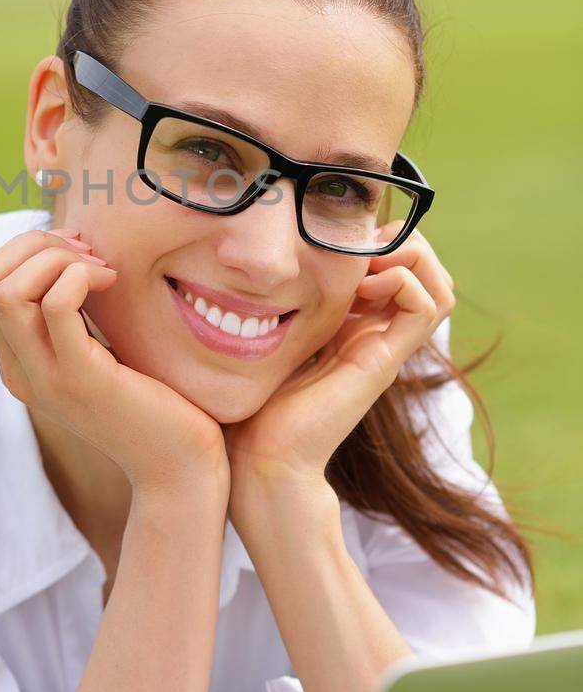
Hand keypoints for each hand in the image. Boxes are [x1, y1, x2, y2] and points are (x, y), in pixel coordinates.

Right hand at [0, 228, 229, 495]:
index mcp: (16, 362)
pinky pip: (56, 305)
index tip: (74, 251)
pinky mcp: (80, 379)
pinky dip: (80, 276)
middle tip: (86, 254)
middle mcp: (18, 372)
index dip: (22, 250)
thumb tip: (69, 249)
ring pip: (8, 291)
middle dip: (33, 245)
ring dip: (56, 259)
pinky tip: (112, 282)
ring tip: (100, 270)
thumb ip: (72, 315)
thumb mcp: (96, 351)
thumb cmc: (149, 400)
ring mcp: (44, 378)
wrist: (178, 467)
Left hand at [225, 223, 455, 502]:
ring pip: (439, 286)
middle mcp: (377, 332)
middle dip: (402, 240)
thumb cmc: (251, 397)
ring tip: (364, 266)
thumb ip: (281, 297)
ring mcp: (385, 347)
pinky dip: (402, 281)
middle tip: (358, 247)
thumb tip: (272, 253)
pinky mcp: (383, 362)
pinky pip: (426, 307)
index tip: (341, 237)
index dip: (382, 237)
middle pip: (429, 271)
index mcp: (353, 320)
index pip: (401, 263)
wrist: (258, 454)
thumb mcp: (269, 329)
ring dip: (408, 258)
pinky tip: (362, 288)